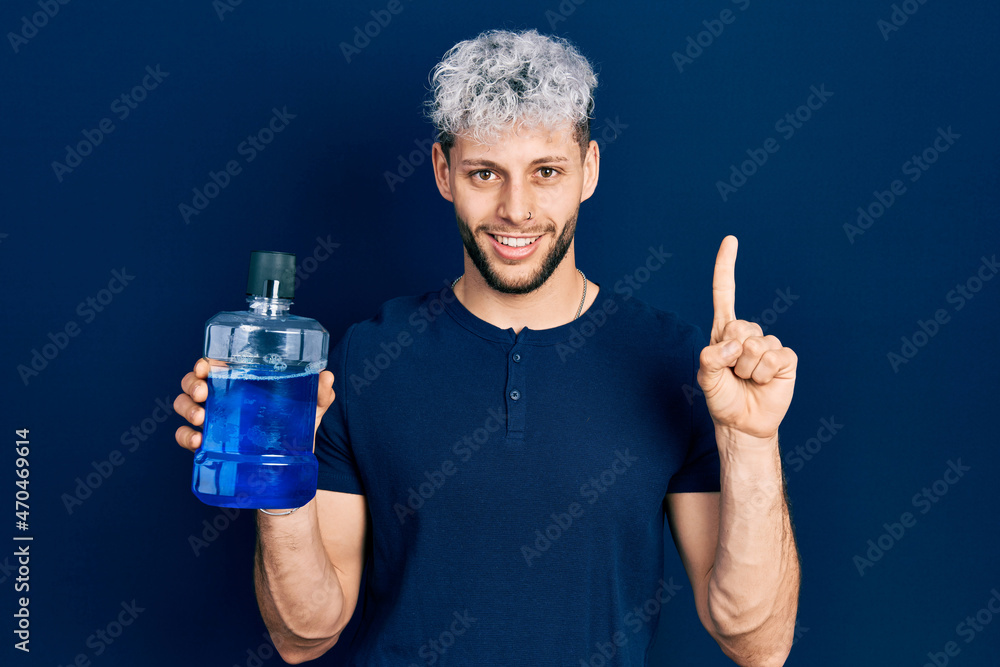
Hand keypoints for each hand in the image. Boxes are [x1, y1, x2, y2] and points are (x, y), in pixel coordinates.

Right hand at [173, 358, 335, 451]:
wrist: (291, 472)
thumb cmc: (296, 433)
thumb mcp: (310, 412)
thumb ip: (319, 395)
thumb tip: (326, 376)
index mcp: (243, 384)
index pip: (217, 366)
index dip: (205, 362)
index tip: (205, 364)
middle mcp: (224, 400)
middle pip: (194, 382)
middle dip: (192, 383)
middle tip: (203, 391)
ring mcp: (214, 422)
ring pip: (184, 406)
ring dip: (186, 408)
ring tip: (201, 416)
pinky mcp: (210, 446)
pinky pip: (185, 437)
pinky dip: (184, 436)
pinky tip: (196, 440)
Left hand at [697, 236, 796, 440]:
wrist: (743, 423)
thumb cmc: (722, 398)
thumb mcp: (705, 379)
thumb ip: (709, 359)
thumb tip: (732, 345)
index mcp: (724, 331)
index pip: (725, 293)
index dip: (727, 267)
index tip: (731, 240)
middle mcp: (747, 333)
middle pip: (738, 328)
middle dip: (730, 356)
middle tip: (732, 373)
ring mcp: (768, 344)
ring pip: (755, 346)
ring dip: (746, 370)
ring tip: (746, 380)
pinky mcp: (786, 358)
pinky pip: (774, 357)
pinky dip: (763, 374)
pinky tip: (763, 382)